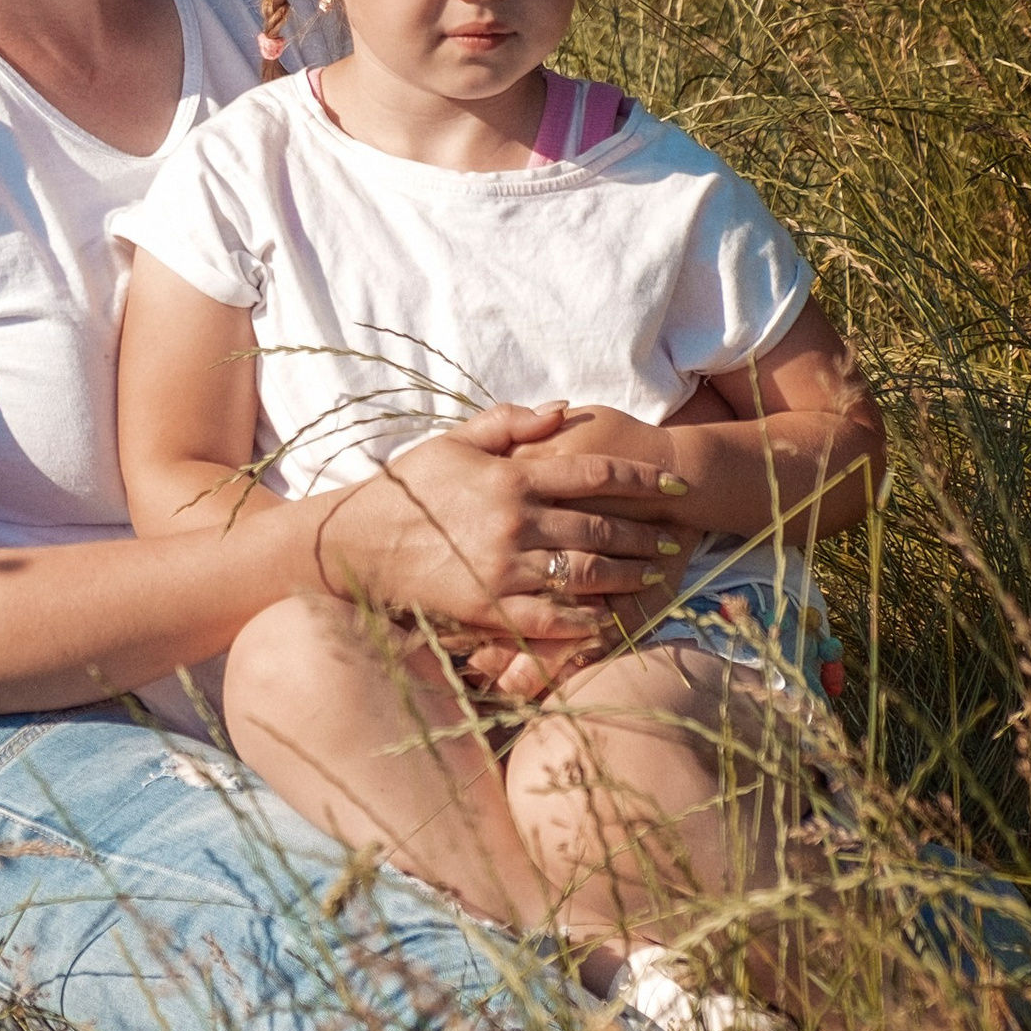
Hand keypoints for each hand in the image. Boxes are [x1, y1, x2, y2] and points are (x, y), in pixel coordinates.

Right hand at [316, 401, 696, 651]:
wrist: (355, 543)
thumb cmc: (404, 488)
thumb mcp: (451, 441)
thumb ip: (508, 423)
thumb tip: (564, 409)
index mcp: (510, 478)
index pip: (594, 474)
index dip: (642, 478)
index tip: (674, 484)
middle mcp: (515, 523)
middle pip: (600, 528)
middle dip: (642, 533)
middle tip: (671, 538)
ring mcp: (505, 569)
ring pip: (586, 574)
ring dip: (626, 575)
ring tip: (651, 575)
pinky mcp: (490, 609)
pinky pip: (554, 620)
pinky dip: (588, 620)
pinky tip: (610, 619)